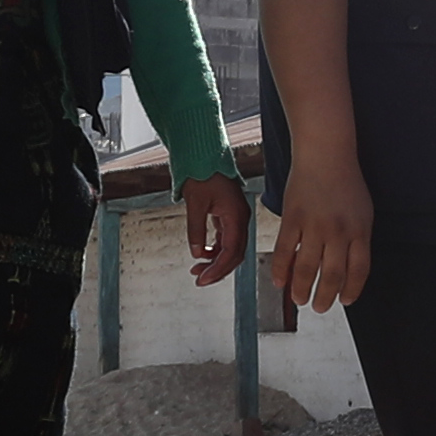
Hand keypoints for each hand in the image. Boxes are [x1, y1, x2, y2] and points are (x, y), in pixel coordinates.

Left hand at [176, 171, 252, 289]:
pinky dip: (216, 250)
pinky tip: (203, 254)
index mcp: (236, 216)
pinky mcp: (229, 216)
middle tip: (200, 280)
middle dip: (218, 270)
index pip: (232, 251)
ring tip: (198, 269)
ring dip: (216, 261)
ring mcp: (236, 218)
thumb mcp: (195, 203)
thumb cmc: (202, 173)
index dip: (218, 268)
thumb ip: (196, 230)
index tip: (204, 279)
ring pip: (231, 249)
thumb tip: (197, 253)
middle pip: (235, 254)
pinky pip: (226, 240)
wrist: (204, 156)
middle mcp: (240, 219)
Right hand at [276, 145, 375, 317]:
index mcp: (360, 230)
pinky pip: (285, 251)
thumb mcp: (363, 211)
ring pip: (307, 268)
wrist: (325, 153)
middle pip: (332, 275)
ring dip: (301, 289)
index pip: (358, 270)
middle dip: (325, 297)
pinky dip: (281, 270)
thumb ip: (358, 240)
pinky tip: (279, 282)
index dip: (351, 290)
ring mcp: (314, 225)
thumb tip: (349, 270)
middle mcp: (338, 231)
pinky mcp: (292, 218)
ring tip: (299, 300)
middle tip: (320, 308)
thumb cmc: (346, 182)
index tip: (345, 301)